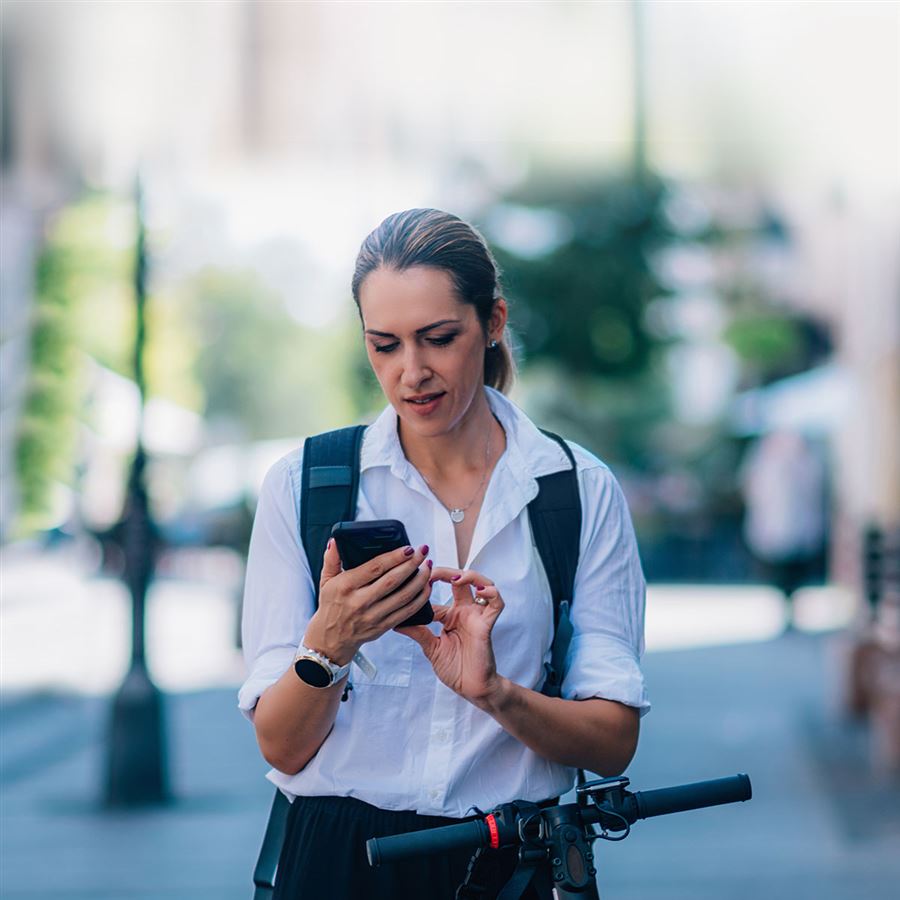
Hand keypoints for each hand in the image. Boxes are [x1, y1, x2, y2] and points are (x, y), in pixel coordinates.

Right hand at [304, 540, 432, 664]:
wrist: (330, 640)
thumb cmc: (330, 606)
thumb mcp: (326, 581)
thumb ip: (332, 559)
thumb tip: (335, 540)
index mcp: (346, 586)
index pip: (375, 568)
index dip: (394, 557)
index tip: (409, 548)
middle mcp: (360, 602)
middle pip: (392, 580)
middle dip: (412, 564)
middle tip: (423, 551)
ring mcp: (373, 616)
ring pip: (403, 596)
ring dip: (420, 580)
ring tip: (428, 566)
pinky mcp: (383, 627)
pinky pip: (406, 612)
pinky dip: (420, 599)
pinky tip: (427, 587)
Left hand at [398, 567, 503, 705]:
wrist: (470, 688)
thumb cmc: (454, 669)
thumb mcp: (430, 647)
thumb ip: (418, 632)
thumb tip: (396, 622)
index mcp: (450, 615)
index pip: (439, 591)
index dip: (427, 583)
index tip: (413, 579)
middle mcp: (465, 611)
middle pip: (460, 579)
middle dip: (446, 571)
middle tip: (430, 571)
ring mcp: (477, 616)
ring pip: (482, 584)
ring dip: (471, 576)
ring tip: (456, 578)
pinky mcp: (487, 624)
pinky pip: (496, 604)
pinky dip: (492, 593)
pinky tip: (481, 590)